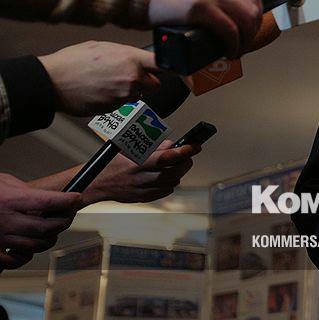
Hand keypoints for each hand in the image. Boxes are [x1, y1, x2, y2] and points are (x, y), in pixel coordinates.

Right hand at [0, 173, 80, 268]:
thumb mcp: (5, 183)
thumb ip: (26, 191)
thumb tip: (49, 199)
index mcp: (10, 200)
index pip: (48, 201)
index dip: (67, 200)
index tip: (76, 197)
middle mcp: (5, 220)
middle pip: (46, 226)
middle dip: (63, 220)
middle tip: (68, 214)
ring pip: (36, 244)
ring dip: (50, 238)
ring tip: (53, 230)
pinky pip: (17, 259)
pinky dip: (28, 255)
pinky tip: (31, 246)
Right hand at [38, 41, 160, 115]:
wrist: (52, 82)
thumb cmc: (72, 62)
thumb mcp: (102, 47)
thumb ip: (124, 54)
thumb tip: (135, 57)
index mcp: (131, 59)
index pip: (162, 64)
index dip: (170, 66)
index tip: (176, 69)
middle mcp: (132, 78)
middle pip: (154, 84)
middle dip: (144, 81)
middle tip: (126, 76)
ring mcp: (123, 95)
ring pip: (137, 95)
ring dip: (128, 91)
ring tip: (107, 83)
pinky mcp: (114, 109)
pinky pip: (122, 104)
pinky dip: (115, 100)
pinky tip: (100, 91)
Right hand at [82, 140, 200, 205]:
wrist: (97, 184)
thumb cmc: (112, 164)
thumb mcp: (129, 150)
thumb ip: (152, 148)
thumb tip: (171, 145)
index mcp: (138, 164)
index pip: (166, 158)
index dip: (183, 152)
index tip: (195, 146)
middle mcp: (142, 179)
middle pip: (174, 173)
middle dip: (185, 163)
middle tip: (187, 156)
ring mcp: (143, 191)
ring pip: (172, 183)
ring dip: (178, 173)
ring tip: (175, 165)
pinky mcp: (144, 198)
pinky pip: (165, 191)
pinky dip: (169, 183)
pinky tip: (164, 176)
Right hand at [141, 0, 261, 57]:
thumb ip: (204, 0)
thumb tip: (217, 22)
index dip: (255, 17)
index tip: (249, 31)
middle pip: (254, 7)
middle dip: (253, 31)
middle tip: (242, 45)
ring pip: (247, 19)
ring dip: (245, 40)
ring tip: (234, 52)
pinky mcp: (199, 7)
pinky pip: (229, 29)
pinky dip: (233, 44)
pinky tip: (226, 52)